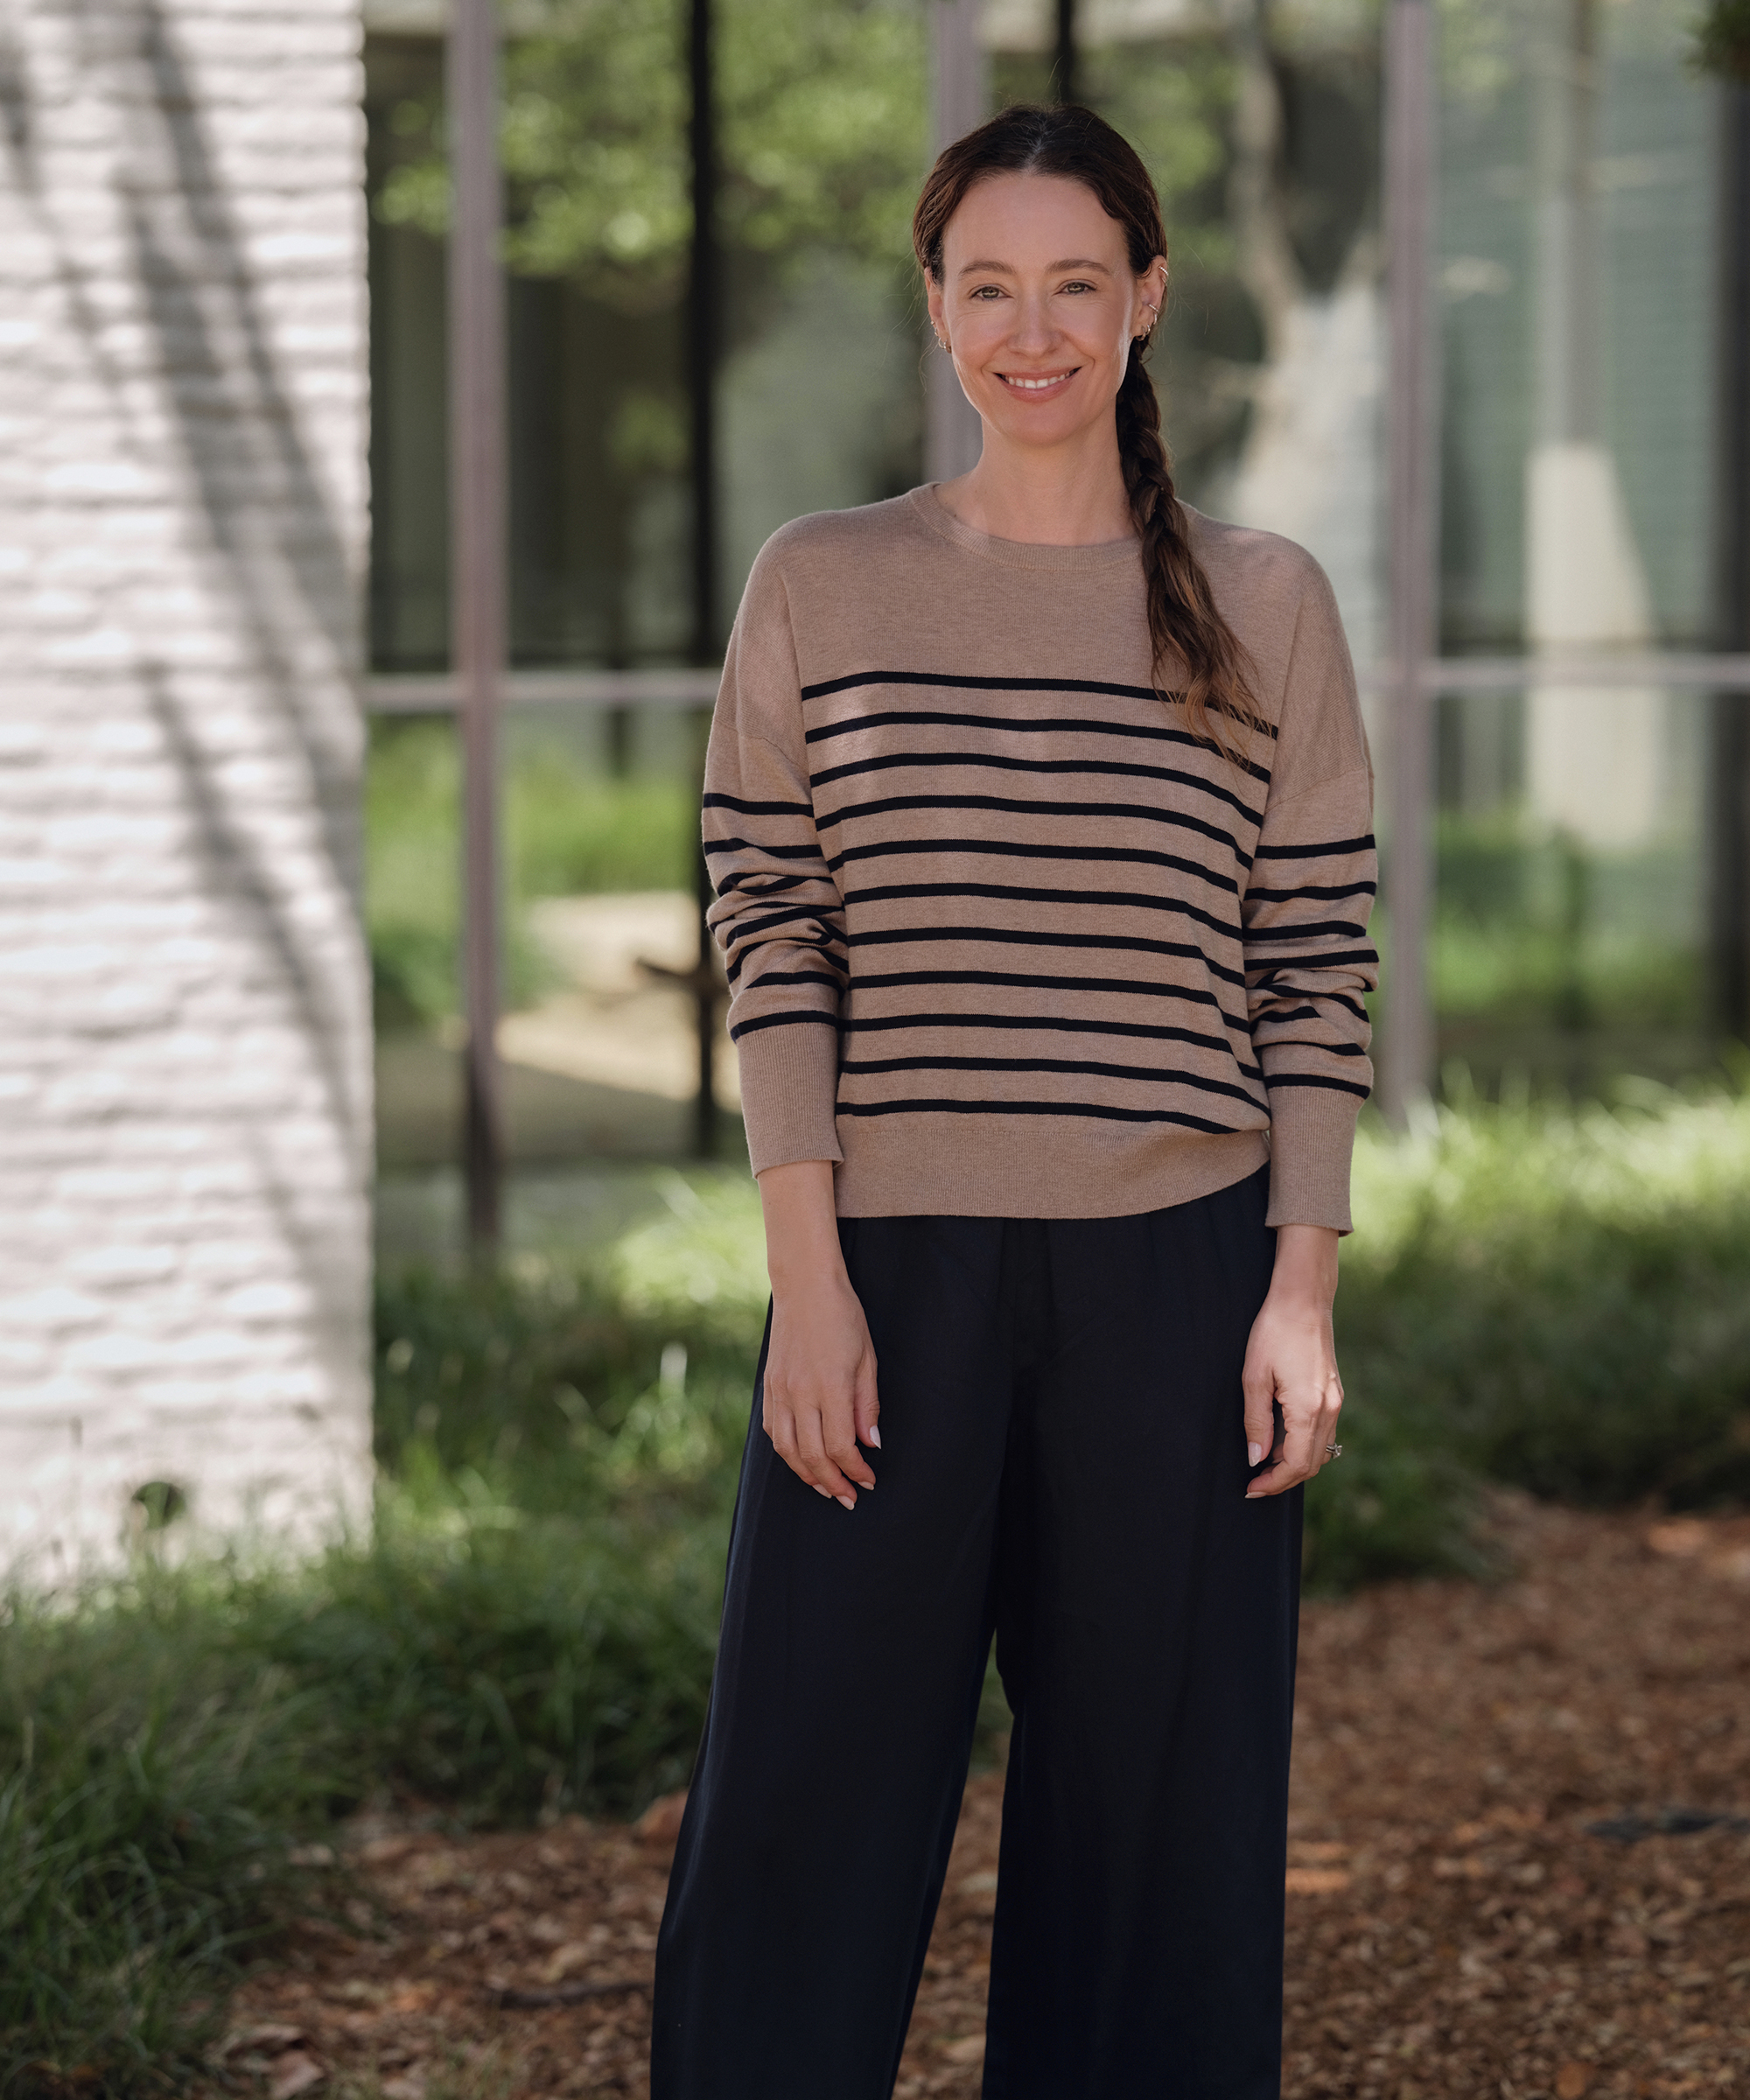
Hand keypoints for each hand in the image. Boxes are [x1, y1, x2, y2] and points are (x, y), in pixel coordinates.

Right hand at [758, 1160, 878, 1509]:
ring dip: (807, 1475)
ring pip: (788, 1450)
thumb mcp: (867, 1359)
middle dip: (833, 1483)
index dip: (855, 1470)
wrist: (805, 1287)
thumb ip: (867, 1404)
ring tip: (826, 1487)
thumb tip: (871, 1443)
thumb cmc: (843, 1318)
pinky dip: (787, 1452)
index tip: (869, 1480)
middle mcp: (800, 1394)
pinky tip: (801, 1459)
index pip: (840, 1446)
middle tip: (849, 1497)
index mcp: (829, 1387)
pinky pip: (773, 1431)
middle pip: (812, 1456)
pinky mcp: (768, 1387)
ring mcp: (779, 1391)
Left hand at [1242, 1223, 1343, 1499]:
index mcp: (1309, 1408)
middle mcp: (1330, 1408)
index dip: (1274, 1482)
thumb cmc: (1273, 1332)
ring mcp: (1336, 1400)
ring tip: (1264, 1463)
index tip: (1251, 1489)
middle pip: (1312, 1463)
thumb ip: (1256, 1422)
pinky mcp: (1335, 1392)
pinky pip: (1323, 1431)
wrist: (1304, 1299)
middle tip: (1255, 1482)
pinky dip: (1304, 1444)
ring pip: (1320, 1449)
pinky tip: (1280, 1438)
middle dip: (1284, 1478)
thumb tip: (1256, 1459)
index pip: (1296, 1464)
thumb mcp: (1254, 1377)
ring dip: (1294, 1462)